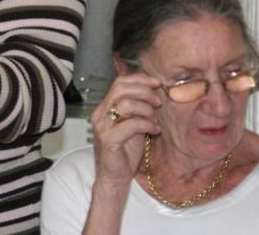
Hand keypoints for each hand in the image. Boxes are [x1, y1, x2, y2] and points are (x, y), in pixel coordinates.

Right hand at [90, 73, 162, 187]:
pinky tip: (155, 130)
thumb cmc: (124, 152)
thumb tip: (155, 92)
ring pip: (125, 104)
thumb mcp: (132, 124)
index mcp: (104, 107)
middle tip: (158, 102)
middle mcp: (100, 114)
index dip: (139, 79)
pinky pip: (131, 124)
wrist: (113, 177)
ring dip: (146, 109)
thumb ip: (138, 109)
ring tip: (155, 119)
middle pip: (121, 88)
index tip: (157, 83)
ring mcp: (102, 126)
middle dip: (144, 91)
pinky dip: (147, 124)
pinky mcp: (109, 140)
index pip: (119, 82)